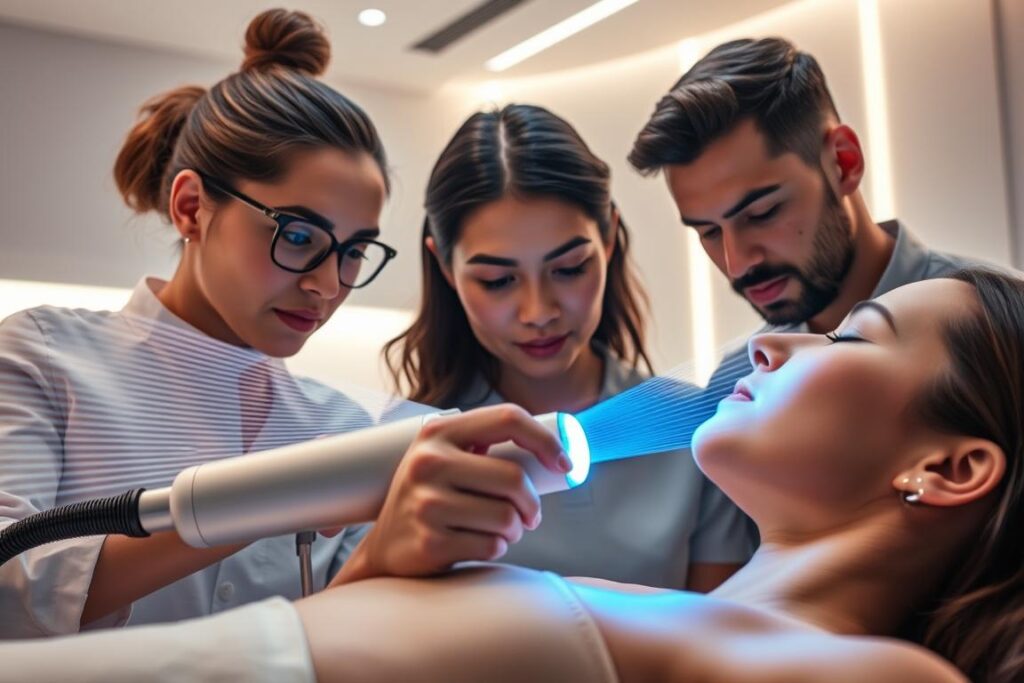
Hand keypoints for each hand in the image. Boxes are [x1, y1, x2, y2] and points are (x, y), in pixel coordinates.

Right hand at [329, 404, 570, 585]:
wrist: (386, 548)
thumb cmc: (431, 500)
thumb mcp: (445, 460)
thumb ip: (484, 447)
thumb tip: (552, 448)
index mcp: (438, 432)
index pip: (508, 418)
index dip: (546, 440)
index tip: (564, 463)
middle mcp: (428, 462)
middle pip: (515, 477)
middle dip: (532, 503)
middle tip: (529, 515)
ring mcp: (426, 503)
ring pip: (508, 516)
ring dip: (514, 529)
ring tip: (497, 530)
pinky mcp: (430, 541)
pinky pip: (492, 545)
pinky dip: (497, 548)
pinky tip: (477, 544)